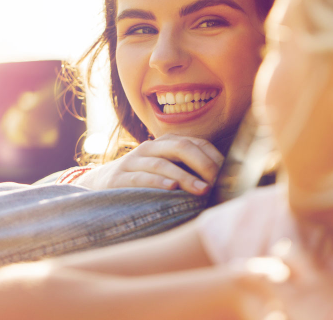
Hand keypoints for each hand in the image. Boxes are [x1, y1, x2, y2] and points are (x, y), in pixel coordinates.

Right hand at [75, 134, 223, 194]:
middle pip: (181, 147)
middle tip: (217, 182)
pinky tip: (171, 189)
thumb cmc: (146, 178)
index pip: (196, 142)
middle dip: (202, 164)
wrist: (103, 183)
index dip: (214, 157)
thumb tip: (225, 182)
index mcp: (167, 143)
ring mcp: (134, 161)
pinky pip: (141, 177)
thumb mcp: (167, 168)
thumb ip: (190, 170)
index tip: (230, 174)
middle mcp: (151, 147)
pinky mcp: (120, 177)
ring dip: (184, 177)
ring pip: (163, 163)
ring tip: (201, 190)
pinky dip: (157, 183)